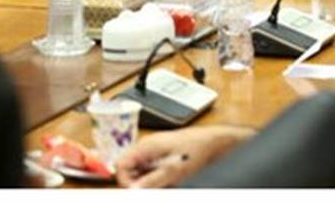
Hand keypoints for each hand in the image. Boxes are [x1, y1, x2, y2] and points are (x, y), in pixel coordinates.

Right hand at [114, 126, 253, 188]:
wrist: (214, 142)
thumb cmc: (196, 149)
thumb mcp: (173, 170)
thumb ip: (151, 180)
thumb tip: (133, 190)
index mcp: (146, 146)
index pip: (121, 165)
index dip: (125, 181)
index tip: (137, 192)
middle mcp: (146, 147)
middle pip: (129, 170)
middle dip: (138, 183)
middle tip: (155, 189)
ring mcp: (153, 152)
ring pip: (140, 173)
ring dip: (149, 182)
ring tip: (166, 183)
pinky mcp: (161, 157)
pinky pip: (150, 172)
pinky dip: (157, 179)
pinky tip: (170, 180)